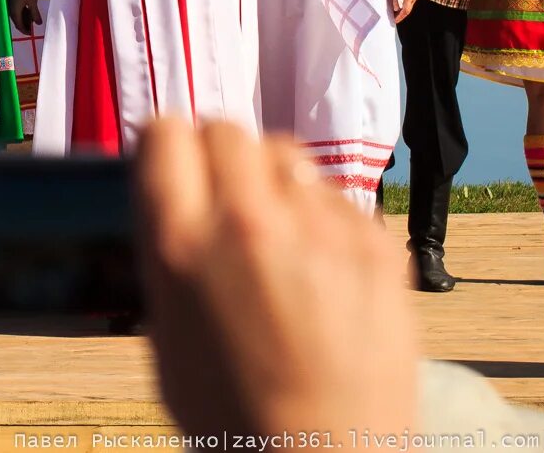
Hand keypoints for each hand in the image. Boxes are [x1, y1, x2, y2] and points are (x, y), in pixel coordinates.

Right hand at [6, 0, 40, 32]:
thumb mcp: (32, 2)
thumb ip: (35, 14)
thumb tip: (39, 24)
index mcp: (14, 12)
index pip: (19, 26)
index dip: (25, 31)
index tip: (30, 33)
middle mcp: (10, 10)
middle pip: (17, 21)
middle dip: (26, 24)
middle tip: (33, 24)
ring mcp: (9, 5)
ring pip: (17, 15)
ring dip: (24, 17)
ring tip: (33, 16)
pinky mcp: (9, 0)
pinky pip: (15, 10)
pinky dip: (22, 11)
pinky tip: (28, 9)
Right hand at [134, 119, 417, 439]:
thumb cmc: (232, 412)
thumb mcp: (165, 327)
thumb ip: (168, 247)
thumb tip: (175, 195)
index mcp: (181, 243)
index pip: (167, 132)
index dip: (168, 147)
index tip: (175, 165)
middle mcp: (249, 222)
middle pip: (229, 131)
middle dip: (222, 157)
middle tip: (226, 198)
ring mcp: (321, 230)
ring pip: (288, 155)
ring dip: (275, 182)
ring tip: (279, 234)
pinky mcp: (378, 246)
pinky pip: (339, 198)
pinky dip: (325, 220)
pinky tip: (321, 268)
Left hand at [387, 0, 416, 23]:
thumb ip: (395, 0)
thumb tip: (396, 9)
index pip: (406, 10)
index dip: (400, 16)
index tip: (395, 20)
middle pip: (408, 10)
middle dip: (401, 15)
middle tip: (394, 19)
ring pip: (409, 7)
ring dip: (402, 12)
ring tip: (395, 16)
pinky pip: (409, 4)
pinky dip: (404, 8)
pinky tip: (399, 10)